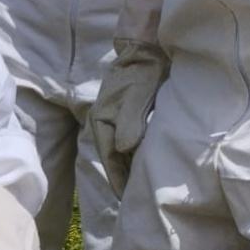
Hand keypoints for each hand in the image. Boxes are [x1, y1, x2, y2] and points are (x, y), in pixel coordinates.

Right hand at [90, 40, 168, 198]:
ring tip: (138, 187)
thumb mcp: (137, 94)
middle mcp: (104, 123)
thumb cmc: (142, 70)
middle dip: (121, 179)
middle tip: (133, 201)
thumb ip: (130, 121)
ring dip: (127, 168)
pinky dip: (133, 155)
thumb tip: (123, 149)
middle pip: (112, 158)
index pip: (109, 159)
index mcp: (103, 121)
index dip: (118, 180)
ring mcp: (113, 119)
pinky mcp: (125, 115)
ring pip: (119, 151)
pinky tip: (142, 162)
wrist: (145, 47)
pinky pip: (127, 142)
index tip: (125, 200)